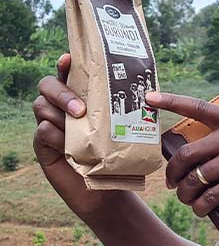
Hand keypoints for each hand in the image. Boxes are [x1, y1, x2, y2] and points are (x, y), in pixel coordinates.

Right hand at [32, 54, 116, 216]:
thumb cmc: (119, 153)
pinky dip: (55, 135)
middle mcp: (62, 108)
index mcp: (83, 98)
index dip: (66, 64)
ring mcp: (51, 125)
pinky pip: (42, 131)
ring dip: (60, 115)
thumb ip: (128, 109)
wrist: (110, 187)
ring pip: (42, 106)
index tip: (68, 58)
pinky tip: (67, 143)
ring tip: (78, 126)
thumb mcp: (126, 129)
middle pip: (47, 86)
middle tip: (81, 108)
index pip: (69, 74)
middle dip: (61, 92)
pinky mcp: (43, 146)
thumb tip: (150, 92)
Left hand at [146, 92, 218, 216]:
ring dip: (185, 193)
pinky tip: (202, 210)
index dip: (170, 102)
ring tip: (187, 199)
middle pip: (185, 154)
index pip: (198, 107)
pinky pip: (210, 197)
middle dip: (172, 171)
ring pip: (194, 179)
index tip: (148, 99)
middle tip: (172, 181)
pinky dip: (201, 207)